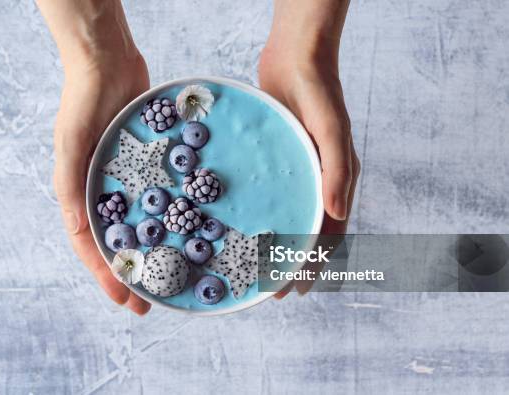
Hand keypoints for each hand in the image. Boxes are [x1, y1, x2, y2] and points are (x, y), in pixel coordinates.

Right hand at [38, 0, 151, 313]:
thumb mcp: (71, 143)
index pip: (91, 246)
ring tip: (174, 275)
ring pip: (142, 225)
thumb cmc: (83, 102)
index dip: (106, 275)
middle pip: (119, 243)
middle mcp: (103, 193)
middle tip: (152, 302)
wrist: (108, 63)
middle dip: (134, 273)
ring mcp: (127, 181)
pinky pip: (162, 197)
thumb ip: (71, 185)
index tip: (126, 299)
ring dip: (155, 251)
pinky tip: (192, 231)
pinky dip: (171, 216)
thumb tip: (77, 229)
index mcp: (80, 194)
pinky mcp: (149, 166)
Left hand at [259, 35, 358, 297]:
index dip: (313, 265)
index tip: (294, 290)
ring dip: (274, 245)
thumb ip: (338, 170)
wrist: (296, 57)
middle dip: (290, 264)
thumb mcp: (331, 129)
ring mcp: (297, 171)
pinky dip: (260, 216)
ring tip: (255, 268)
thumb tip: (339, 216)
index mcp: (338, 182)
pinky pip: (270, 195)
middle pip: (307, 233)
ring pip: (287, 218)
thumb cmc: (319, 91)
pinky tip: (240, 226)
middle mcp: (319, 181)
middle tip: (269, 290)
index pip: (328, 235)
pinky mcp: (276, 160)